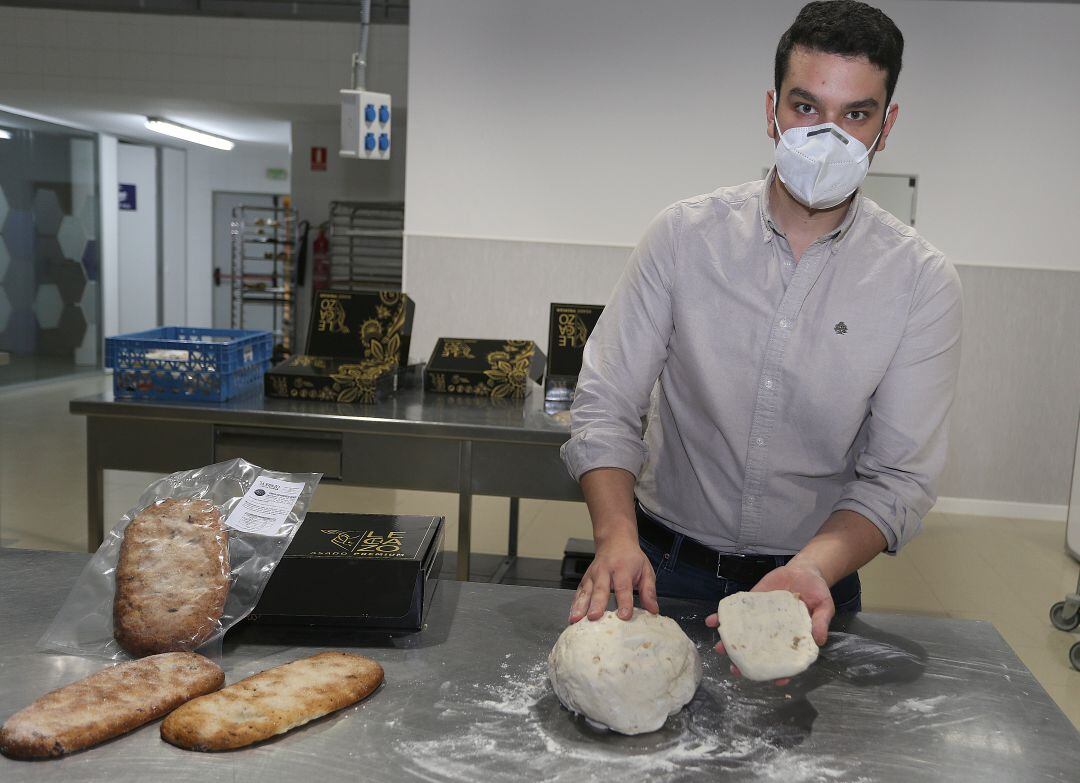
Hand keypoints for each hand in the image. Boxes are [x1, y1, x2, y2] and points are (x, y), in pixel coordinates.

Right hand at [568, 537, 658, 622]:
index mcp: (622, 569)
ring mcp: (592, 575)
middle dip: (596, 604)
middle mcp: (605, 571)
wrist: (615, 541)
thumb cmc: (631, 559)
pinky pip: (578, 593)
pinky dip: (574, 604)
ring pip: (585, 591)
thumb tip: (653, 610)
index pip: (623, 587)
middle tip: (594, 617)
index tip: (624, 616)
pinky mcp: (584, 580)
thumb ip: (649, 591)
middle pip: (600, 589)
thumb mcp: (646, 570)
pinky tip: (572, 617)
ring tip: (576, 620)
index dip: (624, 602)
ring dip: (580, 606)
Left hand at [705, 562, 832, 681]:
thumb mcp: (825, 606)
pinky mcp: (752, 603)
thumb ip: (821, 622)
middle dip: (746, 662)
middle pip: (759, 652)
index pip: (785, 661)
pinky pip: (735, 613)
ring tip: (720, 649)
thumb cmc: (817, 592)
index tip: (775, 681)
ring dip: (730, 643)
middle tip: (736, 669)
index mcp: (792, 638)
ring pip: (743, 635)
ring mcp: (760, 619)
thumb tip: (819, 640)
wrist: (804, 570)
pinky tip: (712, 621)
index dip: (780, 673)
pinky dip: (722, 617)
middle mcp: (773, 633)